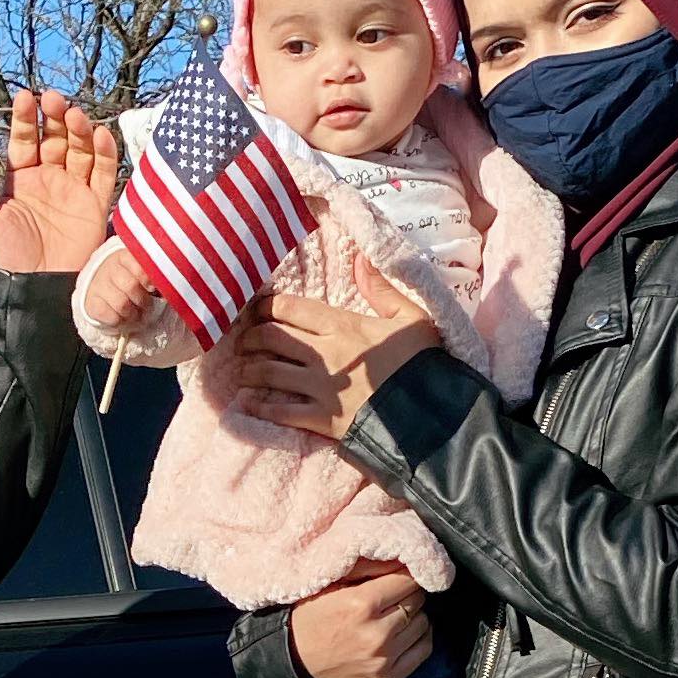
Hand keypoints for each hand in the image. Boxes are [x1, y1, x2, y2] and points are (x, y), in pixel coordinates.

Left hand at [0, 89, 119, 275]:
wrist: (35, 291)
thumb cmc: (5, 259)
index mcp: (21, 180)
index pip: (24, 141)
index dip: (26, 119)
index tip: (25, 97)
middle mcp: (49, 180)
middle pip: (56, 139)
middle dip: (55, 117)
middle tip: (53, 98)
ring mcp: (74, 191)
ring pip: (80, 152)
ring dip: (78, 130)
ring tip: (74, 115)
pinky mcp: (95, 206)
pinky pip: (104, 175)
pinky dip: (104, 154)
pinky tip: (99, 135)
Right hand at [86, 251, 158, 327]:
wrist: (100, 287)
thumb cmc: (128, 280)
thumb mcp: (140, 273)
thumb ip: (154, 277)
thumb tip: (168, 289)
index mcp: (125, 257)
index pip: (138, 265)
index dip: (148, 279)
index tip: (152, 288)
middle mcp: (110, 268)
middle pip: (131, 286)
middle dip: (143, 301)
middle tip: (145, 306)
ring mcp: (98, 285)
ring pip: (121, 304)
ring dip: (132, 314)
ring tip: (135, 314)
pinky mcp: (91, 302)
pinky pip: (110, 316)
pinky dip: (120, 322)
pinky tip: (122, 319)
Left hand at [235, 253, 436, 439]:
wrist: (433, 414)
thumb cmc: (425, 364)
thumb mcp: (412, 318)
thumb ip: (382, 289)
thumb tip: (361, 258)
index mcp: (343, 326)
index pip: (291, 309)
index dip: (266, 307)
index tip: (257, 310)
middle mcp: (324, 354)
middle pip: (273, 338)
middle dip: (252, 337)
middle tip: (244, 341)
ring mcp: (321, 388)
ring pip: (270, 373)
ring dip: (251, 370)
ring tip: (244, 371)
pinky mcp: (322, 420)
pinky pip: (282, 412)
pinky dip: (261, 406)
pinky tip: (250, 404)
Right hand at [289, 561, 431, 677]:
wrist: (295, 660)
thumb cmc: (312, 617)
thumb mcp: (331, 583)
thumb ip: (367, 568)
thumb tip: (402, 559)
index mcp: (361, 604)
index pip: (408, 581)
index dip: (405, 575)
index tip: (398, 577)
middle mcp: (377, 633)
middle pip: (417, 601)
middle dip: (408, 594)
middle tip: (393, 596)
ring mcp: (384, 659)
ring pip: (423, 623)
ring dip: (414, 615)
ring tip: (395, 615)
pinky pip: (424, 650)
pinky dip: (420, 637)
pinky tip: (404, 632)